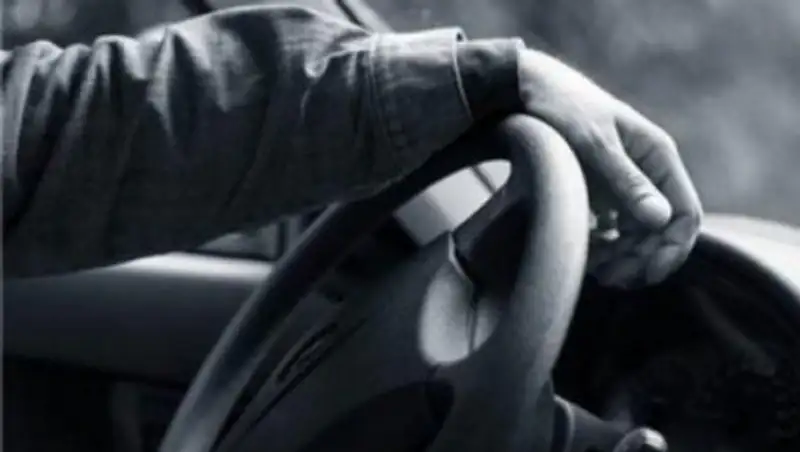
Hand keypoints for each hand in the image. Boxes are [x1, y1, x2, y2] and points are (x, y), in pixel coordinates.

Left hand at [518, 49, 702, 287]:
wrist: (528, 89)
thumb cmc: (563, 108)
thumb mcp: (593, 144)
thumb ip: (626, 181)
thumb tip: (661, 219)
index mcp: (658, 156)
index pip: (685, 214)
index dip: (672, 250)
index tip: (645, 274)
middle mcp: (648, 171)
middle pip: (663, 231)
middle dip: (642, 259)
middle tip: (608, 277)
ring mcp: (626, 182)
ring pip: (639, 235)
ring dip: (623, 257)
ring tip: (594, 269)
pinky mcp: (603, 190)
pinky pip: (616, 229)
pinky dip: (605, 246)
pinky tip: (586, 254)